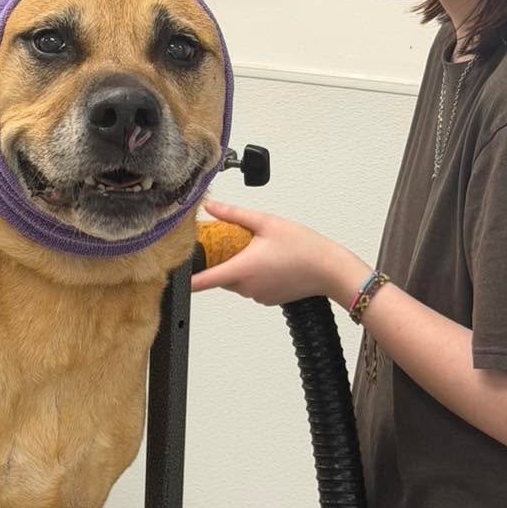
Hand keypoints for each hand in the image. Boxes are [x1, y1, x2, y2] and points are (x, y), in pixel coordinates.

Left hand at [190, 199, 367, 307]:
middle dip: (222, 260)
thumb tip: (212, 208)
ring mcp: (257, 296)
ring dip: (239, 267)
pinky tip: (270, 261)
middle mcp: (247, 287)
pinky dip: (254, 275)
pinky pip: (251, 287)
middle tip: (233, 242)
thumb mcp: (267, 222)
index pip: (204, 281)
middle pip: (220, 276)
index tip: (176, 275)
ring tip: (259, 250)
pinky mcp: (268, 299)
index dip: (187, 279)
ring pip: (236, 281)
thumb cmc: (304, 247)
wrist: (330, 269)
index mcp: (242, 270)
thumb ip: (235, 215)